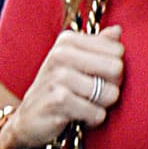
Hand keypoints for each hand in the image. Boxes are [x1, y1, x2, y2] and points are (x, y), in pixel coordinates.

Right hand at [0, 25, 124, 148]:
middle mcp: (61, 55)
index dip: (115, 68)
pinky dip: (93, 119)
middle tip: (94, 94)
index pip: (117, 50)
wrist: (29, 118)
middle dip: (112, 86)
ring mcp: (57, 77)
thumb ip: (99, 45)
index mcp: (68, 41)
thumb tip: (118, 29)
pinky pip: (97, 113)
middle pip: (116, 69)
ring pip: (109, 93)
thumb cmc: (58, 89)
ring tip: (85, 106)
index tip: (97, 76)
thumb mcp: (76, 62)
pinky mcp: (57, 101)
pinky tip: (79, 117)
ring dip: (102, 106)